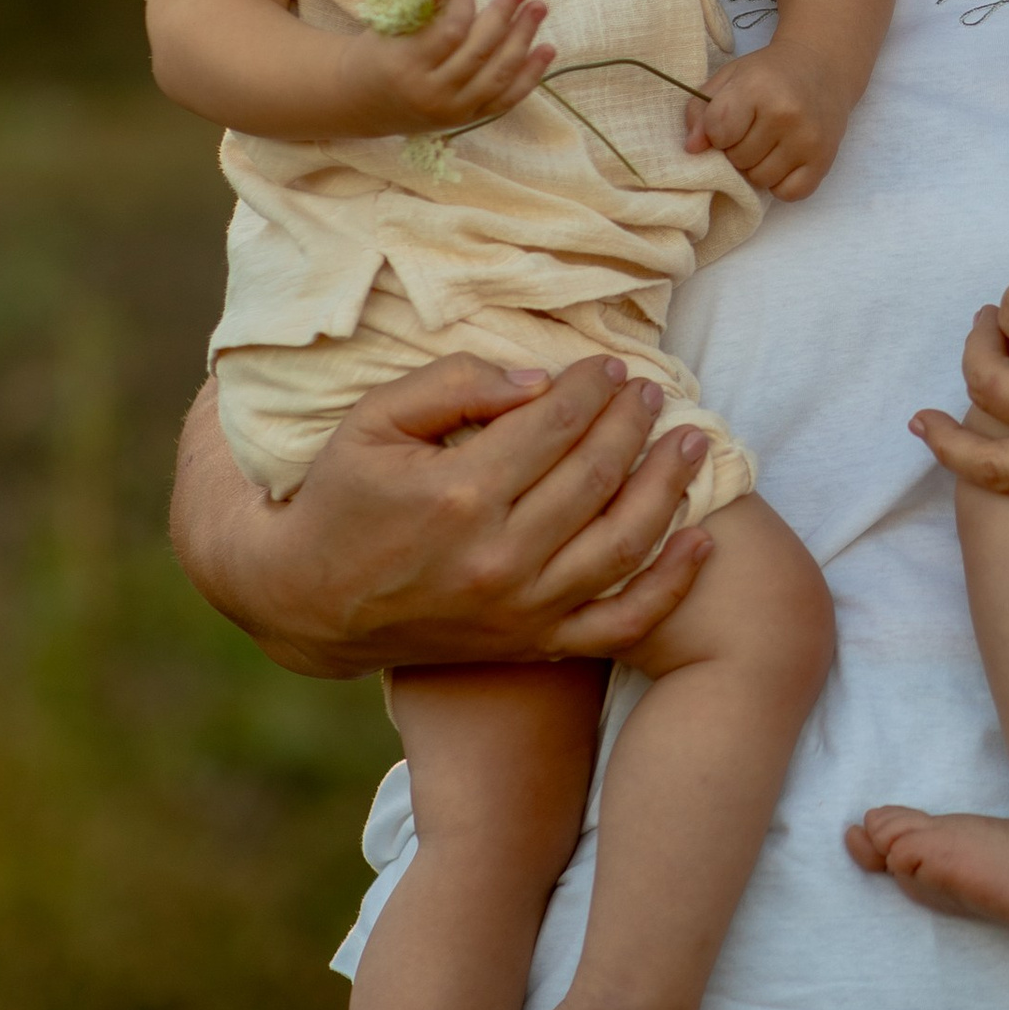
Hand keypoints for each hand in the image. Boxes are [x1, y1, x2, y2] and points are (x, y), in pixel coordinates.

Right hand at [173, 351, 715, 679]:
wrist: (306, 602)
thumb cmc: (341, 497)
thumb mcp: (371, 421)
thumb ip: (453, 385)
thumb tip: (538, 378)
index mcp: (458, 493)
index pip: (554, 425)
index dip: (592, 388)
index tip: (612, 365)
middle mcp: (498, 556)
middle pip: (596, 476)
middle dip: (634, 424)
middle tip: (655, 393)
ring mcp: (520, 607)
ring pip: (621, 542)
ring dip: (668, 487)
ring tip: (691, 444)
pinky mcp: (531, 643)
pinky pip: (619, 623)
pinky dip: (670, 585)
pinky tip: (702, 541)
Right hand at [350, 0, 554, 137]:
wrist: (362, 103)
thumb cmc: (377, 55)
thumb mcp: (390, 26)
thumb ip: (420, 4)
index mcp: (405, 66)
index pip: (448, 33)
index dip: (463, 7)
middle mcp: (431, 94)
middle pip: (479, 52)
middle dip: (503, 15)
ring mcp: (453, 111)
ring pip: (498, 74)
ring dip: (523, 39)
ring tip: (538, 9)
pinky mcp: (467, 119)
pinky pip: (506, 99)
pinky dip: (530, 75)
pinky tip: (546, 49)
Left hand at [689, 40, 853, 200]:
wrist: (821, 66)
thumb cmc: (769, 74)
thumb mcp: (729, 79)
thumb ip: (702, 110)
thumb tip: (693, 149)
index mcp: (757, 88)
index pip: (718, 132)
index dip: (716, 133)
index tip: (729, 121)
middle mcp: (785, 114)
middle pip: (738, 159)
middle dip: (738, 149)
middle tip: (753, 129)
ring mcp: (807, 139)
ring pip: (760, 179)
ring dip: (757, 166)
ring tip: (769, 142)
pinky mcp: (824, 159)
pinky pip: (788, 193)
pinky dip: (781, 183)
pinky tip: (784, 159)